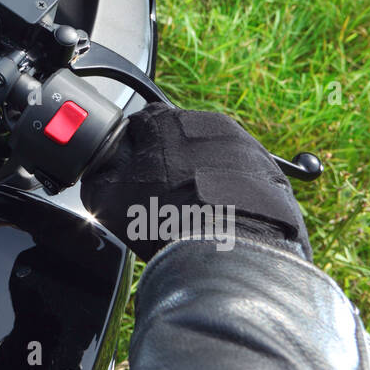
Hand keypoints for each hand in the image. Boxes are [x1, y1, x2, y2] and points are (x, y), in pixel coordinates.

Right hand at [80, 102, 310, 261]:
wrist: (230, 249)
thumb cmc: (167, 220)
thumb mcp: (107, 198)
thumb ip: (99, 172)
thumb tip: (99, 167)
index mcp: (163, 121)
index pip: (140, 125)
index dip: (134, 153)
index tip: (136, 177)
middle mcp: (205, 122)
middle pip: (180, 139)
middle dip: (173, 162)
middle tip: (166, 199)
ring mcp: (242, 143)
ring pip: (214, 155)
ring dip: (205, 175)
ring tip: (197, 212)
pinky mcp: (270, 168)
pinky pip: (244, 176)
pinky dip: (234, 191)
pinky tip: (224, 218)